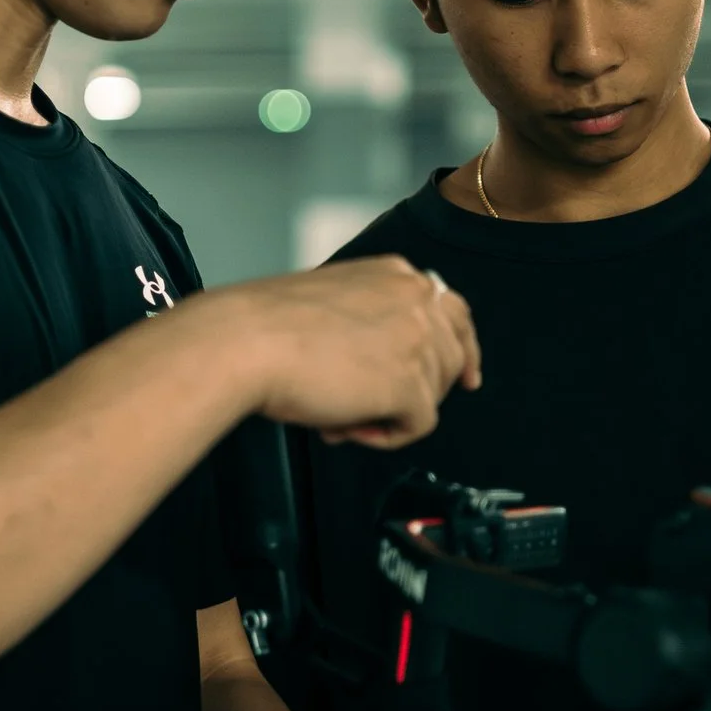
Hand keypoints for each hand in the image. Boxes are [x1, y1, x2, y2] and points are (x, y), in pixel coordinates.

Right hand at [221, 257, 481, 448]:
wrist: (245, 342)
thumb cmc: (267, 327)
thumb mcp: (333, 302)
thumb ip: (372, 320)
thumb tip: (392, 365)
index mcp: (396, 274)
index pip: (451, 310)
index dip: (460, 348)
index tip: (465, 377)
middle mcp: (416, 299)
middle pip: (453, 356)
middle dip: (423, 388)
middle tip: (377, 409)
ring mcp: (419, 340)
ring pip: (434, 394)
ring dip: (389, 412)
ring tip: (337, 413)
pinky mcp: (411, 384)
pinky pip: (418, 425)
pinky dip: (385, 436)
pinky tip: (346, 426)